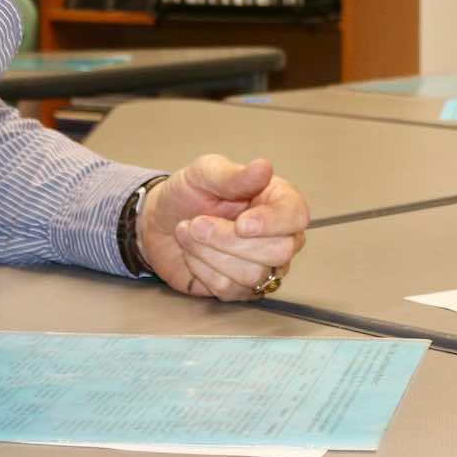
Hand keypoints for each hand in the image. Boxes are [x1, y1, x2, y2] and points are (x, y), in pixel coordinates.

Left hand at [139, 155, 308, 300]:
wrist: (159, 224)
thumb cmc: (187, 194)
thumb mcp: (204, 174)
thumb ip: (234, 176)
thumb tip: (264, 167)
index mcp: (277, 200)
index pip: (296, 216)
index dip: (272, 223)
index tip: (241, 223)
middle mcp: (278, 235)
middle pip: (279, 251)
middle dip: (230, 240)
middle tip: (197, 224)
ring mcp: (263, 265)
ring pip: (253, 274)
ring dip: (211, 254)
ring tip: (189, 234)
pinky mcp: (242, 288)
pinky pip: (230, 289)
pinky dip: (203, 270)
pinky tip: (194, 253)